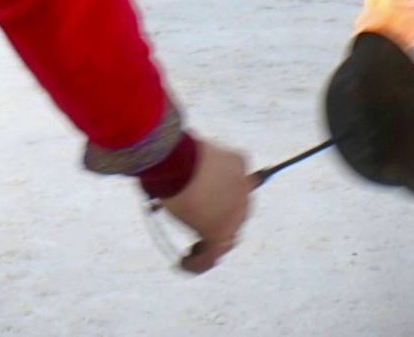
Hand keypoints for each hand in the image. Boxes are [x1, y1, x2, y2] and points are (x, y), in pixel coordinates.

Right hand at [159, 140, 250, 274]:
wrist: (177, 161)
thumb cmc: (173, 149)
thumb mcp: (184, 151)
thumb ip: (188, 164)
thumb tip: (171, 167)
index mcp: (237, 162)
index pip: (235, 184)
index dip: (221, 195)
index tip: (203, 201)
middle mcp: (243, 188)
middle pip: (234, 212)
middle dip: (217, 220)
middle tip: (198, 228)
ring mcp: (234, 212)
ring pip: (226, 236)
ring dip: (210, 244)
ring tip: (191, 252)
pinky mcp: (221, 232)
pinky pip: (212, 253)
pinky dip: (199, 262)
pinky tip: (183, 265)